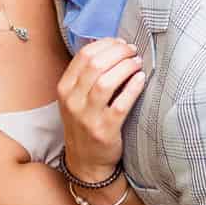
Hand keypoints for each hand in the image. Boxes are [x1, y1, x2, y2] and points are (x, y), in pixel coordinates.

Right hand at [56, 37, 144, 179]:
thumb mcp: (76, 99)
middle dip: (118, 52)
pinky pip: (120, 104)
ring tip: (137, 62)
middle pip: (96, 65)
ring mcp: (88, 117)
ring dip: (125, 67)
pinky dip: (132, 88)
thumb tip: (111, 46)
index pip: (84, 56)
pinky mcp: (105, 130)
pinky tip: (141, 79)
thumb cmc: (85, 124)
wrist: (86, 161)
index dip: (106, 44)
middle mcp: (73, 102)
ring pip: (106, 82)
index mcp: (64, 89)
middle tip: (133, 51)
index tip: (121, 43)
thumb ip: (87, 75)